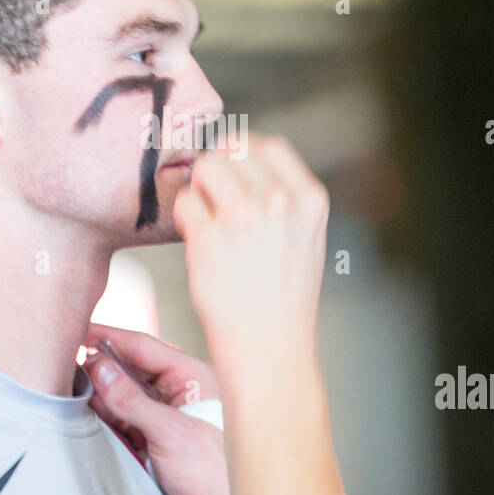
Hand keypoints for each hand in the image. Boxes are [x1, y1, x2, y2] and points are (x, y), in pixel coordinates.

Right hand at [83, 322, 230, 494]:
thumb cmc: (213, 473)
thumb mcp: (169, 433)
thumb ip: (130, 400)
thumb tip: (97, 367)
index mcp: (192, 377)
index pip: (144, 347)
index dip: (110, 338)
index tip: (78, 331)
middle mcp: (177, 392)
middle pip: (129, 370)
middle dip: (100, 368)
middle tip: (68, 364)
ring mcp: (163, 416)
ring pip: (122, 396)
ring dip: (99, 395)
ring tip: (72, 390)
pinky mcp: (151, 440)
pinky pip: (121, 421)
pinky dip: (104, 418)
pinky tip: (85, 414)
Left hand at [173, 132, 329, 380]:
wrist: (271, 349)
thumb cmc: (283, 298)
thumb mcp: (304, 237)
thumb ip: (281, 198)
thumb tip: (234, 158)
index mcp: (309, 198)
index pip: (268, 145)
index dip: (243, 153)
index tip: (232, 171)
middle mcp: (280, 202)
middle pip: (231, 151)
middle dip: (216, 172)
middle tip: (214, 204)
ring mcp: (244, 218)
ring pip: (204, 170)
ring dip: (198, 193)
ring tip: (208, 226)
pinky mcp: (209, 239)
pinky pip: (184, 205)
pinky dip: (185, 221)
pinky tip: (200, 246)